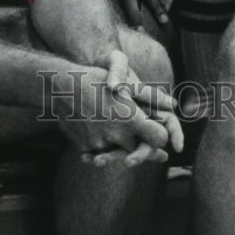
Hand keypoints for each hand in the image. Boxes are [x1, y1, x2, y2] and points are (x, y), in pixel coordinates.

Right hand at [56, 60, 171, 165]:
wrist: (61, 86)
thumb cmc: (96, 80)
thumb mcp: (125, 84)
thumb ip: (150, 97)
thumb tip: (173, 105)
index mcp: (130, 119)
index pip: (158, 138)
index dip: (161, 135)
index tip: (160, 132)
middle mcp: (116, 135)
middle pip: (140, 150)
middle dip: (144, 146)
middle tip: (148, 143)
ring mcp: (99, 144)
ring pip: (119, 154)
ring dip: (123, 148)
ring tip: (121, 136)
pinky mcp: (84, 149)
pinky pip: (100, 154)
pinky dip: (104, 148)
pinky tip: (103, 136)